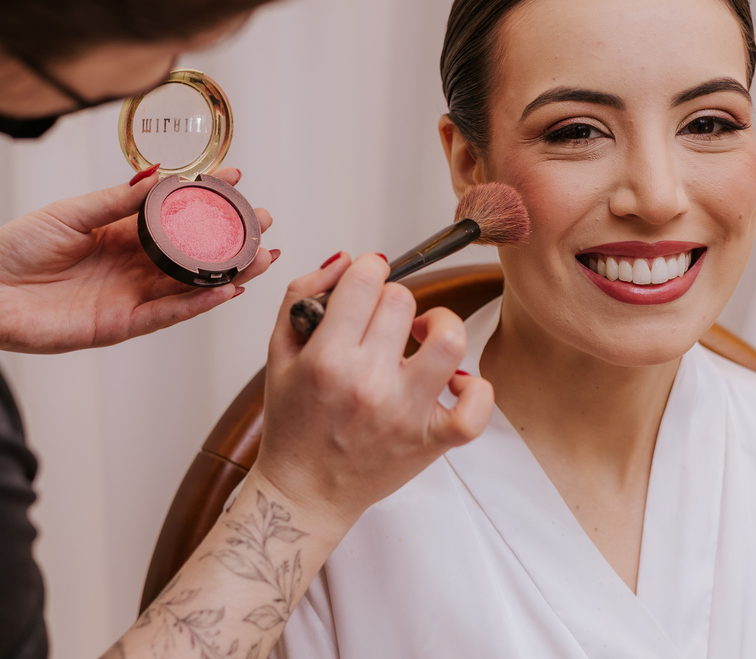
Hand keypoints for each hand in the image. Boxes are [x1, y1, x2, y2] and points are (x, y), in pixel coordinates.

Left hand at [0, 167, 274, 352]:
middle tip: (263, 222)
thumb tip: (160, 175)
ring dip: (227, 273)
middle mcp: (132, 265)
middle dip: (230, 238)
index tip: (236, 177)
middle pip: (193, 253)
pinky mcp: (120, 325)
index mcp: (120, 233)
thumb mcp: (70, 213)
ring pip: (190, 285)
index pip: (175, 215)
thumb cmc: (14, 249)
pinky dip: (197, 304)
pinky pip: (167, 314)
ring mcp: (129, 296)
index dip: (206, 199)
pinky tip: (225, 291)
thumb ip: (117, 200)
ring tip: (262, 258)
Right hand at [253, 252, 493, 531]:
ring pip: (449, 339)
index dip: (369, 270)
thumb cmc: (294, 426)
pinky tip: (452, 381)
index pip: (367, 281)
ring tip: (422, 335)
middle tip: (380, 321)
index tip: (367, 281)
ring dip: (439, 324)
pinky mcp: (431, 440)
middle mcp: (368, 383)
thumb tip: (345, 261)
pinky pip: (476, 406)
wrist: (305, 493)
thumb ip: (302, 296)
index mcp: (326, 359)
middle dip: (391, 301)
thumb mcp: (279, 353)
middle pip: (404, 301)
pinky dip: (474, 388)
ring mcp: (405, 413)